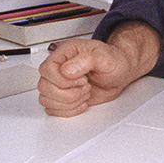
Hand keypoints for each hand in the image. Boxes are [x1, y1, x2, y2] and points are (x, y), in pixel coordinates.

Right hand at [37, 22, 158, 116]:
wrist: (120, 73)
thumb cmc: (113, 61)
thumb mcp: (105, 57)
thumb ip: (86, 60)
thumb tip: (67, 70)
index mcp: (66, 52)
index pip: (46, 69)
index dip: (61, 80)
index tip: (82, 80)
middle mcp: (58, 68)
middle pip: (43, 86)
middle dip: (68, 93)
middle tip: (86, 86)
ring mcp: (58, 83)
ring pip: (45, 99)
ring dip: (69, 102)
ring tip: (85, 92)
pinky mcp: (61, 97)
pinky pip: (52, 109)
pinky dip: (68, 110)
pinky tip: (82, 102)